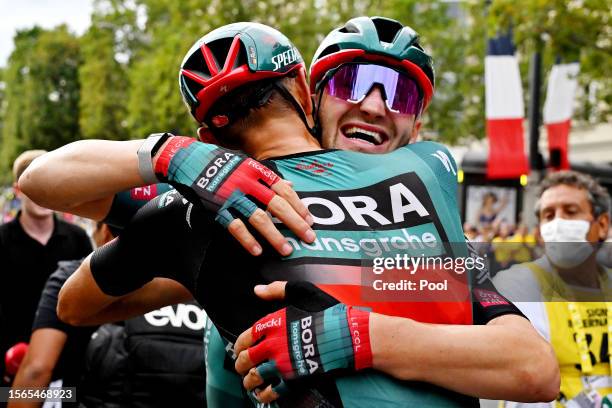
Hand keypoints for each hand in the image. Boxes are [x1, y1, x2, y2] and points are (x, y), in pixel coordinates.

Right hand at [153, 135, 314, 255]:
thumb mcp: (245, 162)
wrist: (185, 159)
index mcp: (255, 170)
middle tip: (309, 238)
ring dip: (275, 236)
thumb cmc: (220, 162)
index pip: (283, 190)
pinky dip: (247, 239)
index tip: (310, 220)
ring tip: (287, 250)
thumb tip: (291, 185)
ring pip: (258, 218)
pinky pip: (234, 226)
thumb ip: (268, 176)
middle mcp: (246, 182)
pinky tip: (257, 251)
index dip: (298, 205)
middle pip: (276, 205)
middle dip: (295, 223)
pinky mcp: (215, 208)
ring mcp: (231, 196)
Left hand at [234, 282, 371, 403]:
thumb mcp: (304, 292)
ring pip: (255, 377)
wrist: (350, 337)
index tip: (239, 349)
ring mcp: (283, 364)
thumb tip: (258, 290)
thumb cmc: (330, 314)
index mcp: (274, 323)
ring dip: (249, 381)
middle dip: (240, 364)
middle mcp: (274, 345)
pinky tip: (263, 393)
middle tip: (241, 366)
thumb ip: (278, 290)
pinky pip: (272, 391)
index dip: (240, 344)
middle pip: (247, 358)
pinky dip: (264, 394)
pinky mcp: (294, 379)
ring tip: (249, 382)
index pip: (247, 335)